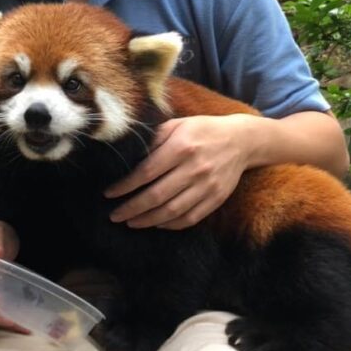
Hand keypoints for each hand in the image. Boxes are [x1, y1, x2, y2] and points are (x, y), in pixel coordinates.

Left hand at [105, 115, 251, 229]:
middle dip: (131, 208)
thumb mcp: (177, 125)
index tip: (109, 194)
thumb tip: (127, 158)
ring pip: (172, 211)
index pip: (146, 172)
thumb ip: (153, 140)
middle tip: (114, 215)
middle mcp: (195, 168)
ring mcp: (208, 186)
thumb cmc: (202, 130)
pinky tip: (156, 223)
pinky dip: (170, 224)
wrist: (241, 141)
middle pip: (157, 195)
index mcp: (181, 146)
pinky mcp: (217, 199)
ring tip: (131, 222)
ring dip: (148, 220)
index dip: (125, 186)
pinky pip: (190, 218)